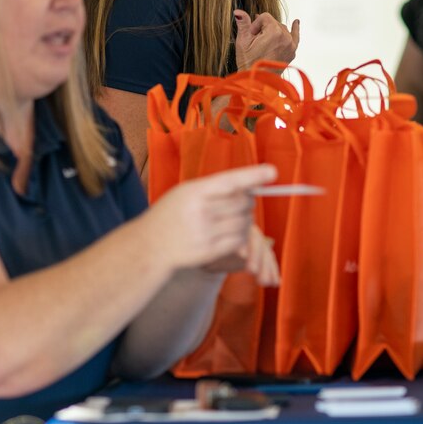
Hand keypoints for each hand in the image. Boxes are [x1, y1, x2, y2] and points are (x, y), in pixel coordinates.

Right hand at [149, 165, 275, 269]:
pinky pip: (240, 239)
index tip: (273, 172)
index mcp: (194, 192)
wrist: (150, 245)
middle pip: (243, 202)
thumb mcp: (186, 192)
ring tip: (233, 215)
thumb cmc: (172, 213)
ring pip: (245, 222)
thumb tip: (250, 186)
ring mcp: (206, 233)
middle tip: (242, 199)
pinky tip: (231, 230)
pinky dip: (242, 233)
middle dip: (248, 199)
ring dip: (246, 217)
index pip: (229, 181)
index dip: (253, 176)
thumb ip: (214, 188)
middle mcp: (201, 213)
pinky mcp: (211, 251)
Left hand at [203, 224, 280, 286]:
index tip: (242, 255)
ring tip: (268, 283)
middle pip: (256, 241)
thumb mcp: (205, 251)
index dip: (241, 242)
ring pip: (265, 252)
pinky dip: (273, 271)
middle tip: (253, 272)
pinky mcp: (261, 251)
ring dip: (268, 268)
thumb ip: (212, 253)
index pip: (240, 232)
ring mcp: (256, 239)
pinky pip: (269, 260)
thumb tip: (216, 258)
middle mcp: (247, 229)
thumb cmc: (204, 251)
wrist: (209, 254)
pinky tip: (276, 282)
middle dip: (256, 258)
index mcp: (233, 225)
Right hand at [234, 11, 299, 69]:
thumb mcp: (243, 41)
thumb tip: (238, 11)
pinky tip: (296, 22)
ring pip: (282, 28)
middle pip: (273, 22)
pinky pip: (295, 36)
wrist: (258, 81)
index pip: (264, 17)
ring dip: (274, 31)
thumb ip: (243, 23)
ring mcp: (291, 44)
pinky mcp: (292, 51)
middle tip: (256, 40)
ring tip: (265, 41)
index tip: (251, 35)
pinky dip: (295, 29)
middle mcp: (285, 37)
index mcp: (274, 31)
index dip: (255, 24)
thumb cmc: (249, 63)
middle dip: (264, 28)